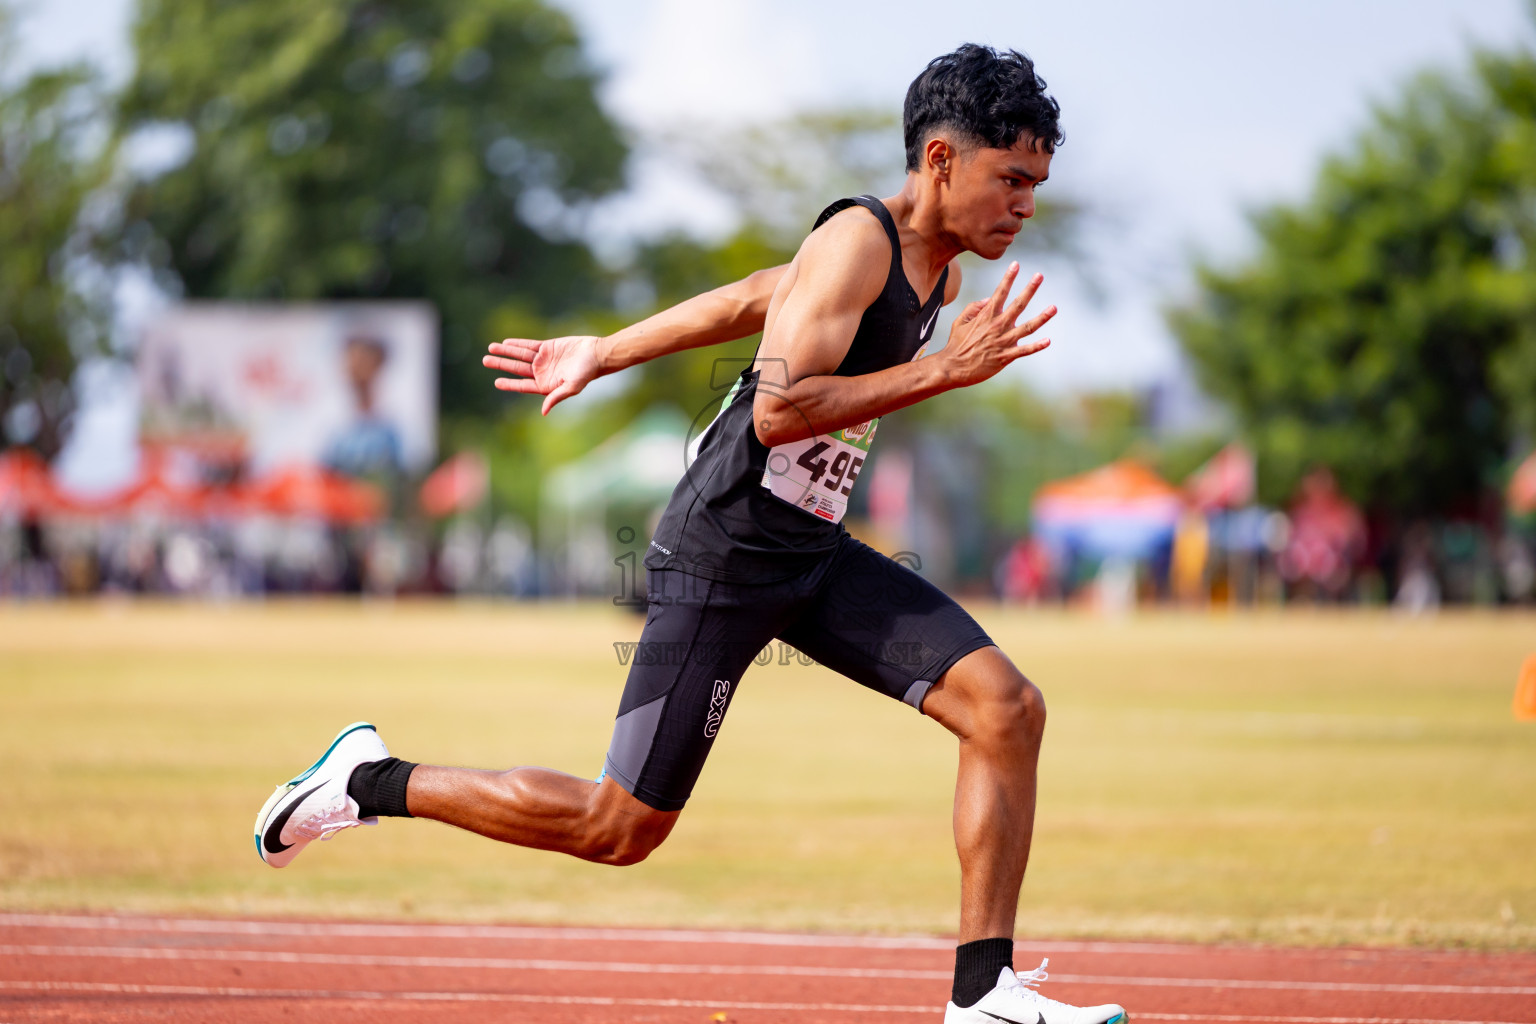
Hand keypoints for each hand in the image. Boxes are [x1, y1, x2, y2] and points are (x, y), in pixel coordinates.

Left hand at [483, 335, 601, 415]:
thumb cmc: (586, 373)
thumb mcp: (571, 387)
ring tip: (491, 348)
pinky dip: (518, 343)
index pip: (523, 385)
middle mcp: (541, 373)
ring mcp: (543, 359)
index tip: (496, 382)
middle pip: (517, 368)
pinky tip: (507, 343)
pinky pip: (529, 345)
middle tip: (485, 360)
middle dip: (501, 364)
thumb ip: (556, 397)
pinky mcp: (547, 347)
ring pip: (520, 355)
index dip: (509, 383)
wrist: (596, 354)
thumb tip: (543, 412)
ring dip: (506, 351)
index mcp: (545, 385)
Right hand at [937, 263, 1055, 388]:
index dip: (1008, 278)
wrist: (953, 367)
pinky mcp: (1005, 357)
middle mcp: (997, 326)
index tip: (1016, 264)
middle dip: (1030, 289)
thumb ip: (974, 308)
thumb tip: (989, 299)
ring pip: (1027, 328)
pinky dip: (1036, 346)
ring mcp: (1003, 342)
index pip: (1000, 293)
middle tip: (1040, 276)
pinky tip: (1048, 341)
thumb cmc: (956, 344)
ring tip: (1054, 308)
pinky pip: (1024, 350)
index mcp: (986, 316)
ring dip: (1042, 317)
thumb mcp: (960, 321)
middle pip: (1018, 305)